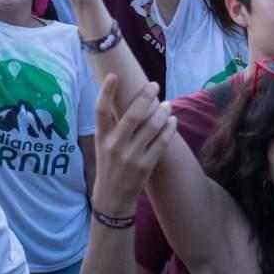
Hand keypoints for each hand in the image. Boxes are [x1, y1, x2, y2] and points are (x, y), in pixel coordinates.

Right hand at [89, 74, 174, 213]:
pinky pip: (161, 142)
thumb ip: (112, 124)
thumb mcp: (102, 144)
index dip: (106, 92)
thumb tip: (128, 97)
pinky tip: (172, 120)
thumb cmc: (109, 164)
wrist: (112, 198)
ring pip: (151, 127)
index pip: (101, 111)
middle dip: (145, 97)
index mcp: (101, 137)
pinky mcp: (145, 166)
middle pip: (132, 115)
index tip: (114, 75)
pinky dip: (169, 128)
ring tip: (167, 104)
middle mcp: (114, 145)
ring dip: (162, 112)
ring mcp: (131, 156)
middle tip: (154, 85)